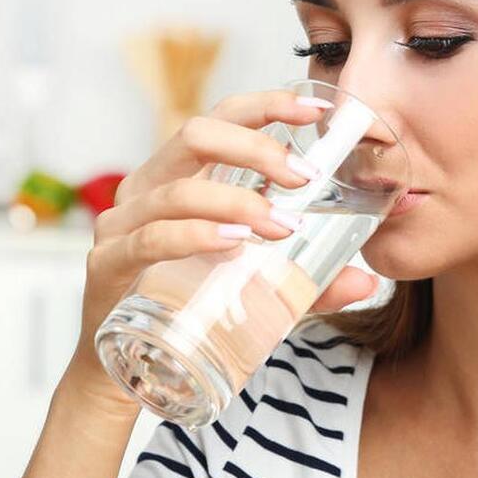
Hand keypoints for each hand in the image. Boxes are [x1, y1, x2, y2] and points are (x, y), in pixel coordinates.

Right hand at [63, 90, 381, 412]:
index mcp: (181, 177)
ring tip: (283, 225)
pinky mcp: (108, 267)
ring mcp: (122, 225)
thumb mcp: (258, 290)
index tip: (318, 110)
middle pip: (197, 135)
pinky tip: (232, 245)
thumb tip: (368, 282)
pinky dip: (196, 236)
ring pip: (178, 191)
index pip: (222, 119)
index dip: (267, 105)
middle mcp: (147, 189)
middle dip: (257, 147)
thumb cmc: (189, 312)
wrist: (127, 372)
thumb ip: (310, 283)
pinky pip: (152, 239)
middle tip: (306, 177)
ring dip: (237, 201)